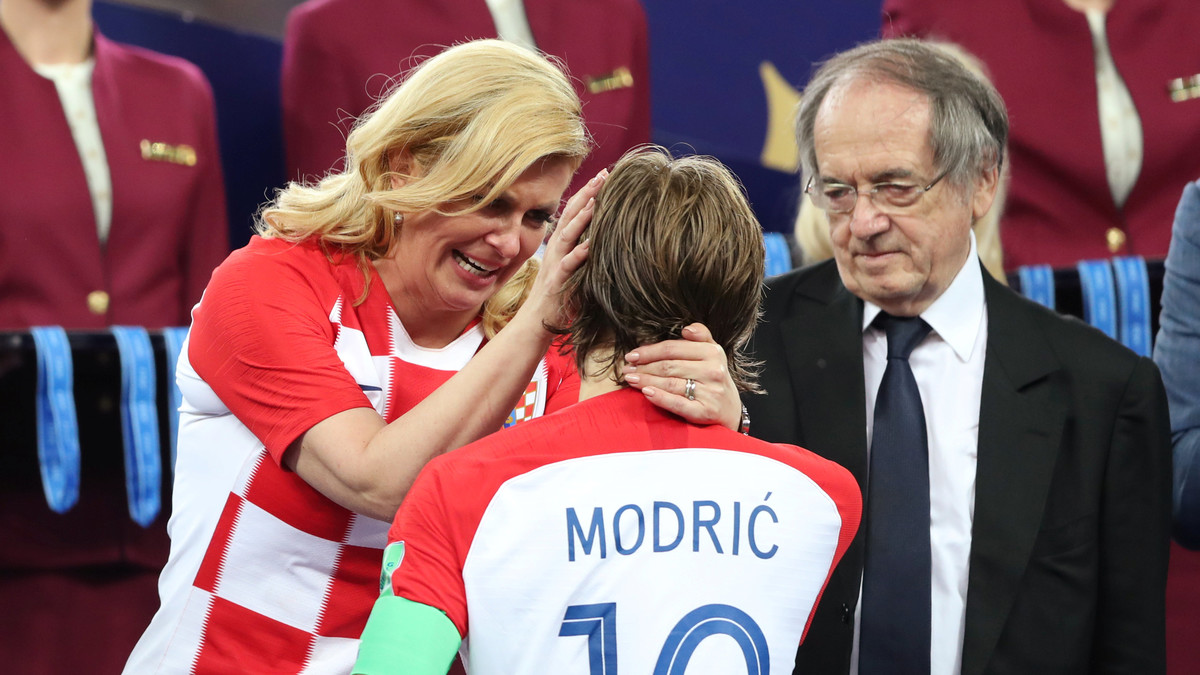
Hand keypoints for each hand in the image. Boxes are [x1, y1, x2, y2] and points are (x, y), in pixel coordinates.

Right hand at [522, 169, 606, 326]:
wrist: (538, 319)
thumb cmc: (559, 293)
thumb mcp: (571, 265)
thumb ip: (582, 248)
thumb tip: (601, 234)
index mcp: (560, 243)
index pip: (574, 211)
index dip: (587, 192)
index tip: (604, 174)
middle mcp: (556, 249)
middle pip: (571, 215)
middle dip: (587, 194)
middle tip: (603, 176)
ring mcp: (556, 264)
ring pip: (568, 235)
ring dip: (582, 217)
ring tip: (597, 200)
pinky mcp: (558, 281)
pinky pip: (569, 265)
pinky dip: (580, 253)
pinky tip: (591, 244)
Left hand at [623, 323, 742, 429]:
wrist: (730, 410)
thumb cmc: (713, 379)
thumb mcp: (712, 353)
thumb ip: (701, 336)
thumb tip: (686, 329)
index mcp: (713, 352)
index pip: (673, 348)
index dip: (650, 351)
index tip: (632, 355)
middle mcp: (713, 370)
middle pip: (669, 366)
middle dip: (644, 367)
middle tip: (627, 369)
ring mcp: (710, 392)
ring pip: (670, 383)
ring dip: (646, 381)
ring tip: (631, 380)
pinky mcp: (705, 411)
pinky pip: (678, 403)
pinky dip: (660, 397)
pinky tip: (646, 393)